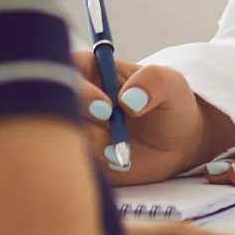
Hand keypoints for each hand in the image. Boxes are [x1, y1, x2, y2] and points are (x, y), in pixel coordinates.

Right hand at [73, 53, 209, 183]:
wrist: (178, 146)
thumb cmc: (171, 105)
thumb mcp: (171, 85)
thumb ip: (153, 81)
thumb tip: (128, 99)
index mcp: (96, 73)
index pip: (70, 68)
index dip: (78, 84)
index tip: (105, 104)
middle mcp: (81, 102)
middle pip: (56, 102)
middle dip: (79, 115)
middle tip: (109, 122)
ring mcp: (80, 131)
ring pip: (62, 135)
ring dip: (89, 144)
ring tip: (120, 150)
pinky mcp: (84, 159)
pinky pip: (72, 164)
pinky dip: (91, 166)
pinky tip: (117, 164)